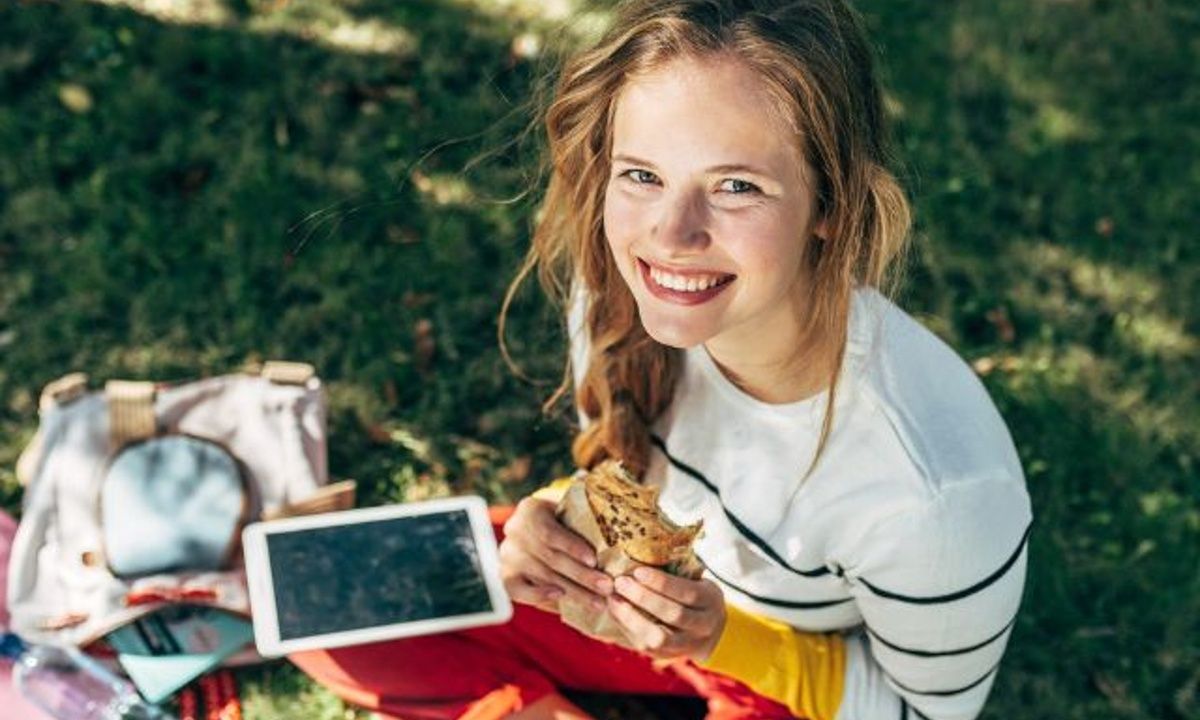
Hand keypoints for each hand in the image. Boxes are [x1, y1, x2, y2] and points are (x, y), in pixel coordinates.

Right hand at [498, 496, 613, 611]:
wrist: (533, 532)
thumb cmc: (561, 520)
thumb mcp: (568, 509)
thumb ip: (585, 512)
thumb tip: (616, 514)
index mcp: (529, 510)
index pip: (550, 533)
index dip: (572, 547)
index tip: (594, 559)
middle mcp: (514, 532)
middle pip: (550, 558)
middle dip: (582, 575)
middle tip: (607, 587)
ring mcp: (507, 556)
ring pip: (544, 577)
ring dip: (574, 592)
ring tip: (599, 602)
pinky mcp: (505, 576)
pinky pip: (520, 591)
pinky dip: (539, 595)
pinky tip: (561, 598)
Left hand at [606, 565, 725, 661]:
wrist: (709, 632)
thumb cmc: (695, 594)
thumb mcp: (696, 579)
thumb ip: (677, 568)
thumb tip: (643, 545)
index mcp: (711, 600)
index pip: (687, 592)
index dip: (662, 582)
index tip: (638, 570)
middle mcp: (703, 626)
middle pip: (673, 614)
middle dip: (643, 597)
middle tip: (620, 582)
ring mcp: (687, 645)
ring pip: (658, 637)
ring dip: (631, 617)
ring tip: (613, 598)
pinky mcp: (668, 656)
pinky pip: (645, 646)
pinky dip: (627, 627)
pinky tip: (615, 610)